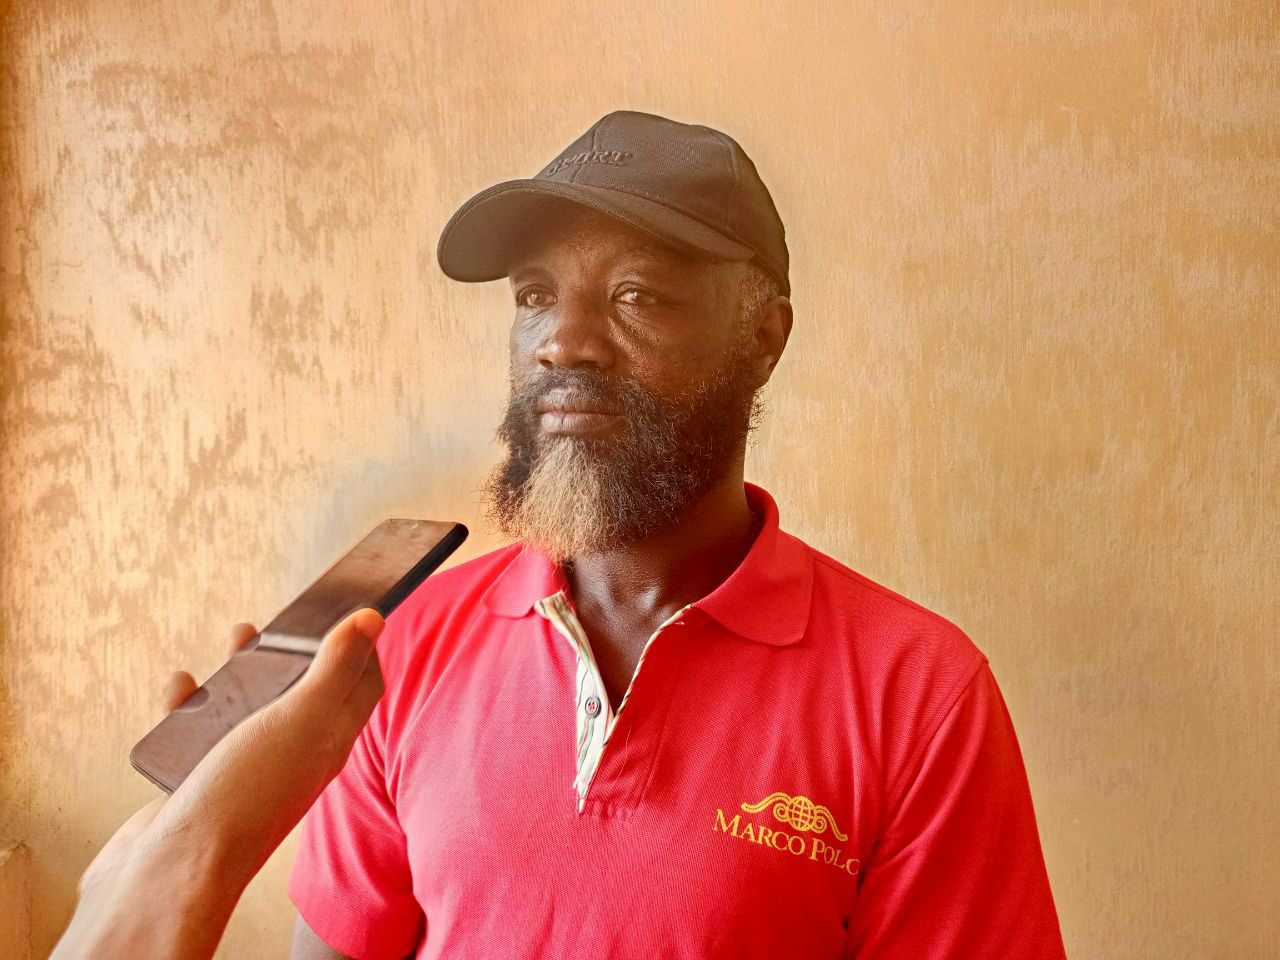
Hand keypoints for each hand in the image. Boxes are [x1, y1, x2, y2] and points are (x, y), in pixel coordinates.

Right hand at [51, 608, 386, 958]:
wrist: (174, 870)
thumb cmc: (247, 794)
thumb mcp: (302, 718)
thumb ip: (335, 668)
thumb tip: (373, 619)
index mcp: (329, 742)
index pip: (361, 687)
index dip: (360, 647)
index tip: (347, 612)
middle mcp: (293, 755)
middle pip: (303, 691)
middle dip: (296, 650)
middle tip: (284, 621)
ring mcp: (246, 768)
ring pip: (250, 707)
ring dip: (243, 670)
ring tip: (236, 637)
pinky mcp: (201, 780)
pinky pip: (199, 731)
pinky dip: (191, 704)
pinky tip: (181, 685)